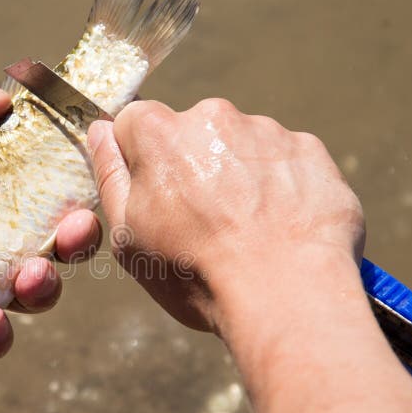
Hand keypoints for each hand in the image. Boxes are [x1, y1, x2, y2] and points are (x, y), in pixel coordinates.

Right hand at [88, 98, 364, 332]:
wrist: (286, 296)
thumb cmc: (195, 273)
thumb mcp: (128, 236)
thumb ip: (111, 175)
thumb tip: (101, 131)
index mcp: (160, 133)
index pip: (134, 121)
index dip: (137, 157)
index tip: (151, 193)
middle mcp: (214, 117)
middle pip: (190, 132)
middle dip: (190, 165)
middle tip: (202, 223)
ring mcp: (267, 131)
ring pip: (240, 146)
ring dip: (236, 176)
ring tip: (245, 232)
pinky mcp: (310, 151)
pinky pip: (283, 161)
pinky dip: (279, 186)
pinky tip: (278, 227)